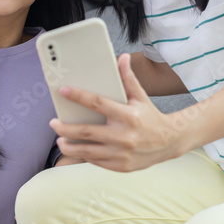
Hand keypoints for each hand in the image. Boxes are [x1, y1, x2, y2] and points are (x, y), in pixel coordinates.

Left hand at [51, 54, 181, 171]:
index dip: (78, 96)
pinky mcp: (121, 167)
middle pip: (86, 132)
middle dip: (65, 128)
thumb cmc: (150, 117)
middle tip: (53, 123)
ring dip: (69, 145)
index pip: (97, 103)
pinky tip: (75, 149)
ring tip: (60, 139)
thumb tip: (121, 57)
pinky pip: (95, 162)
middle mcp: (123, 136)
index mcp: (127, 116)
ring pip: (87, 151)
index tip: (63, 91)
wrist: (169, 143)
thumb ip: (128, 78)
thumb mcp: (140, 97)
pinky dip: (83, 155)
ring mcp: (121, 154)